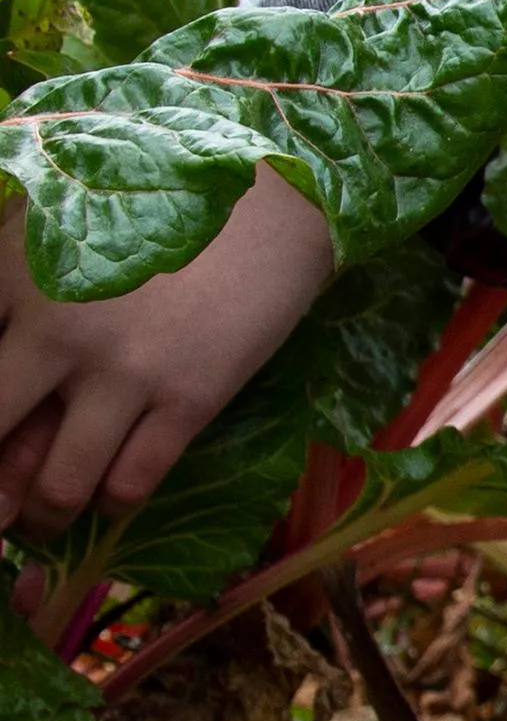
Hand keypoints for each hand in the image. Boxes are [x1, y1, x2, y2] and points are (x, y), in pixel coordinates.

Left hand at [0, 169, 337, 536]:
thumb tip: (3, 361)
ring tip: (42, 521)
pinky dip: (111, 501)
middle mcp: (54, 334)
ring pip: (60, 483)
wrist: (267, 199)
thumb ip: (4, 287)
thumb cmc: (153, 206)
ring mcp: (124, 372)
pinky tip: (108, 494)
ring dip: (43, 516)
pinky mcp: (190, 398)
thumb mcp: (53, 226)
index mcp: (8, 283)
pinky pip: (134, 482)